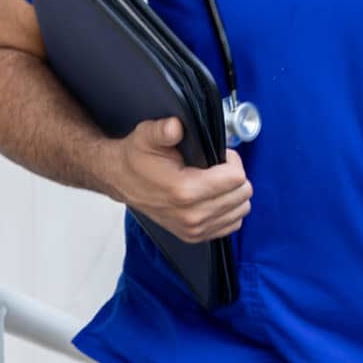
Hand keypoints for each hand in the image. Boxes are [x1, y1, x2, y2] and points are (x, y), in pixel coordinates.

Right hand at [105, 117, 250, 242]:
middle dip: (234, 176)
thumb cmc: (136, 158)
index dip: (232, 160)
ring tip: (215, 180)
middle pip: (242, 195)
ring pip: (240, 210)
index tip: (219, 155)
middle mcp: (192, 215)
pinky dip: (229, 209)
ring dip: (233, 193)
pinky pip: (231, 225)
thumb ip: (163, 130)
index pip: (236, 178)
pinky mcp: (195, 236)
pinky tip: (214, 196)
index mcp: (184, 191)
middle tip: (217, 166)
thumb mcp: (146, 136)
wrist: (120, 180)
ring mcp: (194, 229)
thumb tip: (175, 126)